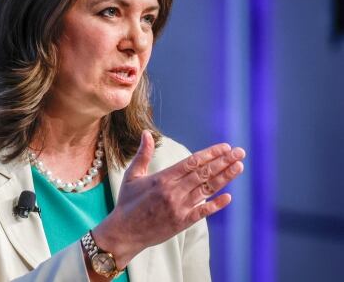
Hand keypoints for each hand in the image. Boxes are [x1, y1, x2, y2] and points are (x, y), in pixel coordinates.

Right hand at [91, 130, 245, 268]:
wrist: (124, 232)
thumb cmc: (127, 202)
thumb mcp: (132, 175)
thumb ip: (143, 154)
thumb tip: (145, 133)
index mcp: (162, 178)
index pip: (192, 162)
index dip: (210, 154)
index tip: (225, 147)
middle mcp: (173, 191)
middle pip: (203, 173)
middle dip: (223, 161)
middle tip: (240, 152)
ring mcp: (179, 208)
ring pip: (207, 190)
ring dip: (225, 178)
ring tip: (239, 167)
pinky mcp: (182, 222)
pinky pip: (203, 212)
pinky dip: (216, 205)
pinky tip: (229, 197)